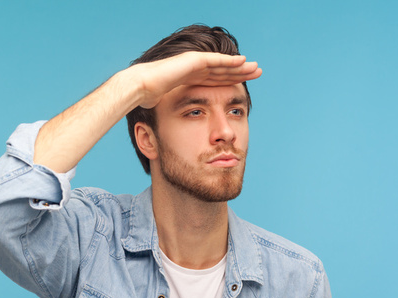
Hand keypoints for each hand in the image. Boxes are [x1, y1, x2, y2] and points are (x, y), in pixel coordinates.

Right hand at [127, 51, 261, 108]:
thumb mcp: (169, 110)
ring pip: (222, 64)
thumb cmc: (148, 99)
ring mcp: (193, 64)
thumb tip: (183, 137)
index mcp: (190, 80)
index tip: (243, 83)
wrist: (139, 87)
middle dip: (240, 71)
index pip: (214, 80)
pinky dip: (230, 61)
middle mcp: (194, 70)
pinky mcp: (193, 61)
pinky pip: (216, 61)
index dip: (229, 80)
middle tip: (257, 72)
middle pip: (222, 70)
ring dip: (240, 66)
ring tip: (255, 67)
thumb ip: (179, 115)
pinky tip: (243, 62)